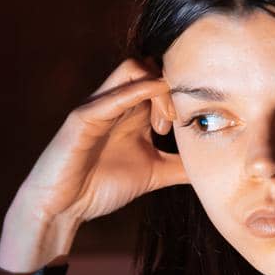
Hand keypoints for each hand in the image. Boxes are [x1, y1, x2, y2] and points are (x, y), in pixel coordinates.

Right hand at [0, 58, 186, 274]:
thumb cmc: (100, 188)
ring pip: (133, 67)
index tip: (189, 125)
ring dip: (158, 89)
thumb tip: (213, 166)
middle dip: (173, 88)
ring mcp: (99, 105)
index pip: (163, 79)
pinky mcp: (83, 116)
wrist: (61, 208)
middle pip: (153, 66)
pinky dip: (137, 91)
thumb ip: (179, 166)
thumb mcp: (153, 173)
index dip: (183, 94)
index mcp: (133, 111)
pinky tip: (154, 108)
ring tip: (163, 124)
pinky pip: (112, 93)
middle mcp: (117, 102)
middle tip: (177, 123)